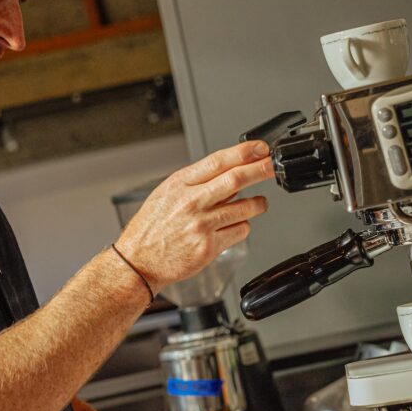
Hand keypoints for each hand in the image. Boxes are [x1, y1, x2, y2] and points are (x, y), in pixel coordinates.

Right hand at [115, 141, 273, 291]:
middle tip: (273, 166)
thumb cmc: (151, 228)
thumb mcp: (167, 194)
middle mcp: (191, 202)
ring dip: (258, 204)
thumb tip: (230, 172)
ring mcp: (201, 225)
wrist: (138, 261)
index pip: (218, 161)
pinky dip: (243, 227)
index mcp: (180, 184)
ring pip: (245, 207)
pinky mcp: (209, 247)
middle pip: (236, 180)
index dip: (244, 152)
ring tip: (258, 203)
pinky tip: (234, 227)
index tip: (260, 149)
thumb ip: (197, 183)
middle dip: (261, 170)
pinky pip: (240, 231)